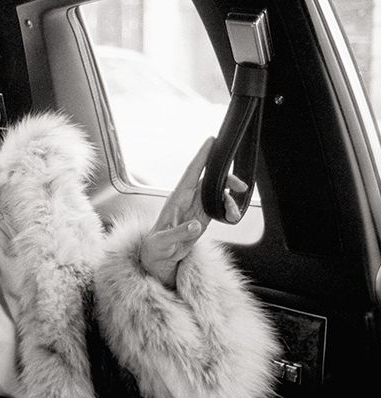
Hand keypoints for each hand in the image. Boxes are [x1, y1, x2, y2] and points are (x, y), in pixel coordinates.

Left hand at [139, 137, 247, 287]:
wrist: (158, 257)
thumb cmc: (155, 247)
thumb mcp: (163, 242)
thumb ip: (179, 233)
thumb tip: (196, 225)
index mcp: (176, 199)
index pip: (191, 172)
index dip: (202, 156)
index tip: (211, 140)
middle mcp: (187, 199)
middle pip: (209, 180)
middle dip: (226, 179)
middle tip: (240, 187)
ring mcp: (195, 207)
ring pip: (217, 193)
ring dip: (229, 199)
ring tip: (233, 214)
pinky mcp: (202, 216)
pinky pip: (219, 206)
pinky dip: (228, 210)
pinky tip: (230, 219)